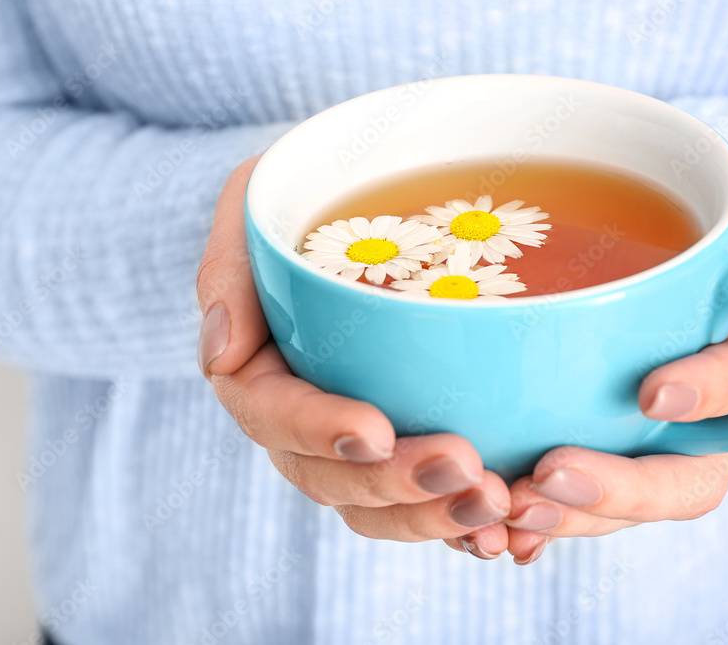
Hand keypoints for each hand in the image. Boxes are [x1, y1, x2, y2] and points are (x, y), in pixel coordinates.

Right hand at [196, 156, 510, 548]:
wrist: (363, 206)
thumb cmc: (308, 197)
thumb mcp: (258, 201)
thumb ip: (230, 268)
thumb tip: (219, 354)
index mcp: (260, 373)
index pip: (274, 416)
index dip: (319, 431)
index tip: (375, 428)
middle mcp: (305, 422)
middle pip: (335, 479)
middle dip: (395, 485)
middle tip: (464, 468)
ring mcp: (359, 443)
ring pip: (383, 506)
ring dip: (435, 517)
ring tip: (495, 505)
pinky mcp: (410, 446)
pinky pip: (427, 504)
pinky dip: (461, 525)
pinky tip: (507, 530)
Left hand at [475, 161, 727, 564]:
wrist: (572, 204)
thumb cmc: (653, 193)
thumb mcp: (709, 179)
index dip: (708, 399)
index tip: (652, 395)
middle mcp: (689, 411)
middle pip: (682, 481)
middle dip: (621, 494)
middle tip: (547, 481)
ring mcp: (625, 437)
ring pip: (611, 507)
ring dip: (562, 518)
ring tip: (503, 511)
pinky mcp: (564, 444)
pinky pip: (551, 502)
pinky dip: (520, 522)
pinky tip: (480, 527)